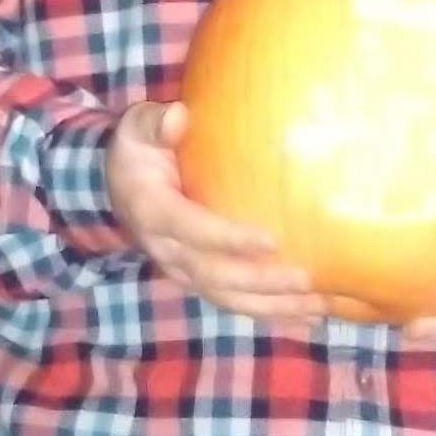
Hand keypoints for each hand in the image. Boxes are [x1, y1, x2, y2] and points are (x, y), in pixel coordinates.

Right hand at [106, 100, 328, 327]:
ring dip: (273, 307)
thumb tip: (179, 116)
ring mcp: (183, 271)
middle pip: (215, 275)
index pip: (193, 230)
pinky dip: (271, 314)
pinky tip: (308, 319)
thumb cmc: (139, 151)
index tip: (271, 241)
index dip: (229, 239)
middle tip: (306, 280)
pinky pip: (235, 303)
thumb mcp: (138, 128)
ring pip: (228, 298)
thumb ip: (157, 123)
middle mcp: (167, 250)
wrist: (117, 188)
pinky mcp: (199, 280)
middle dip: (262, 282)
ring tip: (317, 307)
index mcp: (154, 212)